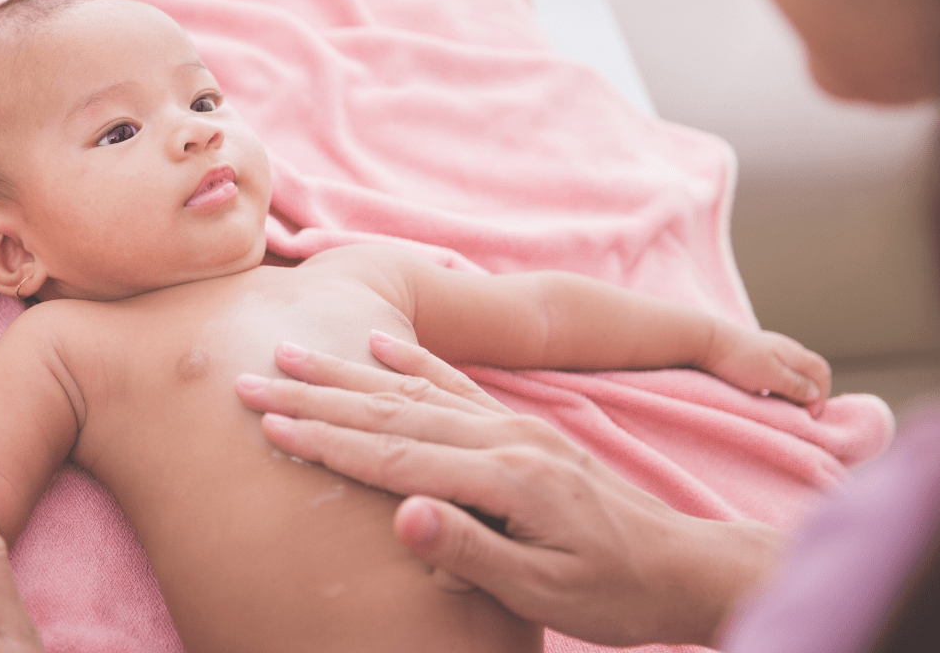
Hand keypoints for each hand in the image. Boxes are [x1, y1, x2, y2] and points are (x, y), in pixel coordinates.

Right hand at [235, 331, 783, 647]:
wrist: (686, 567)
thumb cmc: (613, 592)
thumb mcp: (544, 590)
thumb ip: (472, 549)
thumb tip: (403, 514)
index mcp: (502, 478)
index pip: (392, 454)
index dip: (325, 440)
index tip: (267, 423)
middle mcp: (503, 438)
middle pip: (390, 410)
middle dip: (316, 395)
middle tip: (253, 378)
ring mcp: (514, 427)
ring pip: (413, 391)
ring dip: (348, 373)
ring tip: (295, 353)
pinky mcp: (524, 428)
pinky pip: (457, 384)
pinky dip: (414, 363)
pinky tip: (380, 347)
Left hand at [703, 326, 831, 414]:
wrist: (704, 341)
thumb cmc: (738, 361)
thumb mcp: (770, 377)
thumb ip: (795, 385)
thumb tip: (815, 394)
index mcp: (794, 353)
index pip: (821, 372)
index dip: (821, 395)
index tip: (808, 415)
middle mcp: (785, 348)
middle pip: (809, 372)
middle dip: (809, 394)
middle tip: (798, 414)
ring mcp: (769, 350)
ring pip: (792, 372)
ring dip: (793, 391)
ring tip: (783, 407)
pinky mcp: (754, 355)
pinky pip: (775, 371)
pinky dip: (778, 385)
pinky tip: (765, 394)